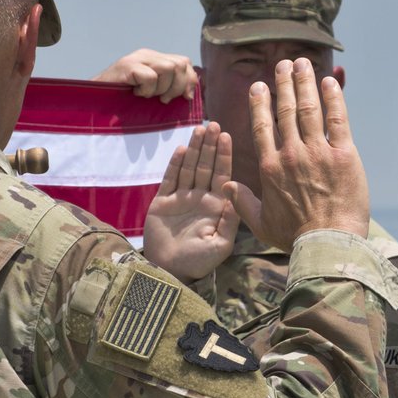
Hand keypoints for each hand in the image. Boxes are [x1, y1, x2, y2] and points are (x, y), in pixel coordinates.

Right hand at [92, 48, 196, 102]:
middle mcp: (148, 55)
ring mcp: (136, 58)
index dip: (189, 81)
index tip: (185, 98)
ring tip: (146, 95)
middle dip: (177, 87)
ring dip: (161, 89)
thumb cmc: (124, 101)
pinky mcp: (127, 65)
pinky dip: (147, 90)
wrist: (95, 101)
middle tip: (162, 99)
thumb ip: (170, 88)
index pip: (185, 62)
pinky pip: (150, 76)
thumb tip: (190, 94)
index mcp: (156, 59)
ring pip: (169, 68)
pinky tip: (135, 93)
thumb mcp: (153, 94)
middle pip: (180, 64)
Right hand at [143, 122, 238, 280]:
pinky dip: (175, 164)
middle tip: (214, 124)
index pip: (222, 175)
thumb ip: (230, 219)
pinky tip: (182, 150)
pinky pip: (170, 179)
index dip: (224, 155)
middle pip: (206, 166)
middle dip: (210, 146)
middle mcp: (199, 198)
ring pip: (189, 168)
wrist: (169, 272)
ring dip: (194, 149)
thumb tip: (235, 191)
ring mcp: (180, 198)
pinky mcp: (162, 202)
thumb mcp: (221, 243)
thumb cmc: (199, 262)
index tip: (227, 136)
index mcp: (215, 207)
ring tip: (199, 130)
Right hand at [225, 57, 369, 250]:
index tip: (259, 86)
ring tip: (303, 63)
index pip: (262, 127)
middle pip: (286, 110)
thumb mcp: (261, 223)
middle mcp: (291, 154)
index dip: (260, 103)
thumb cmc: (294, 237)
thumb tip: (226, 186)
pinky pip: (338, 120)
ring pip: (309, 108)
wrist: (327, 243)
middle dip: (284, 83)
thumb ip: (242, 202)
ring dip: (305, 82)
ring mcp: (318, 152)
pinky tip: (329, 82)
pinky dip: (333, 98)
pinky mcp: (344, 155)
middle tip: (284, 64)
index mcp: (270, 168)